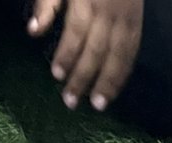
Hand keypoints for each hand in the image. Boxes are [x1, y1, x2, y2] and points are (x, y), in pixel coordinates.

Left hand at [28, 0, 142, 111]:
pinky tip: (115, 89)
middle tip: (71, 102)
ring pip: (119, 53)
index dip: (67, 54)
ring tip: (98, 104)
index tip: (56, 75)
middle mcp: (109, 10)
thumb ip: (47, 4)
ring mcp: (126, 17)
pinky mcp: (137, 22)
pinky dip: (124, 72)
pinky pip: (133, 50)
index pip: (77, 31)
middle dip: (84, 76)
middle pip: (97, 48)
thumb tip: (33, 31)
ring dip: (109, 82)